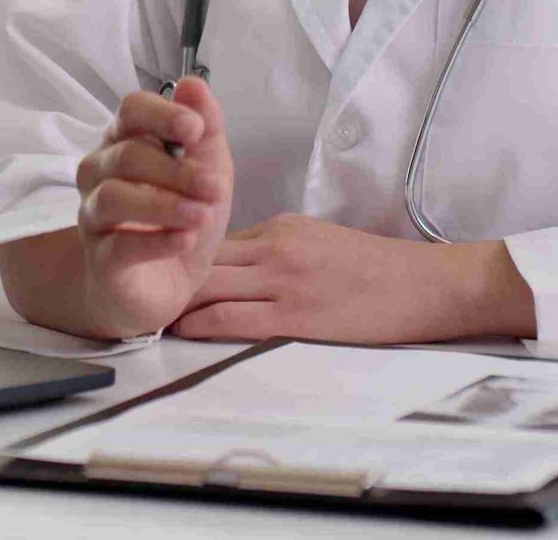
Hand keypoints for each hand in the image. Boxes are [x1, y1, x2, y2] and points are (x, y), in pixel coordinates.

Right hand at [68, 76, 235, 336]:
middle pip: (127, 154)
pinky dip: (156, 241)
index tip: (195, 130)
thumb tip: (193, 83)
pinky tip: (184, 240)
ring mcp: (94, 216)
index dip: (162, 114)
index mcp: (126, 141)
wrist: (164, 285)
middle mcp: (100, 172)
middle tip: (216, 187)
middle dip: (177, 169)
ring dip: (165, 204)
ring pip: (114, 196)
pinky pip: (119, 245)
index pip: (131, 110)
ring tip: (203, 215)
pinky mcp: (100, 259)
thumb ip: (205, 129)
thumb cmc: (181, 217)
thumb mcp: (207, 170)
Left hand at [168, 214, 534, 344]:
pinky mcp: (295, 316)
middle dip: (166, 269)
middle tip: (131, 278)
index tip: (152, 257)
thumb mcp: (323, 242)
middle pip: (203, 256)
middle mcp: (277, 248)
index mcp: (283, 228)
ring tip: (142, 308)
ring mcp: (284, 281)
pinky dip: (199, 324)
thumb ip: (280, 251)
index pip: (216, 238)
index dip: (181, 250)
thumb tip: (242, 267)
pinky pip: (233, 319)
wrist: (426, 286)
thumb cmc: (380, 271)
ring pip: (209, 284)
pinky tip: (177, 329)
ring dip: (174, 297)